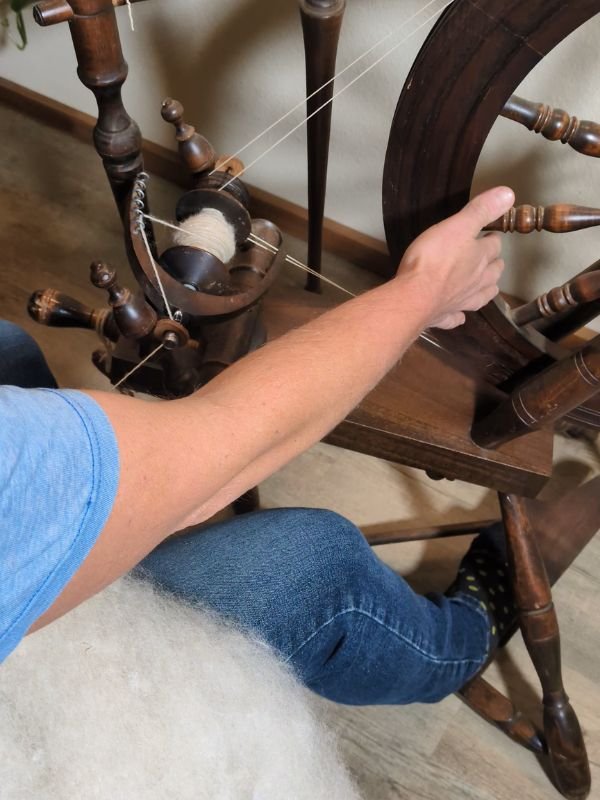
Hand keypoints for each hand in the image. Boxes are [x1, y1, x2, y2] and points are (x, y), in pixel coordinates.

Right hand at [396, 186, 514, 328]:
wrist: (413, 297)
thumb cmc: (433, 259)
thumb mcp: (457, 226)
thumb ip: (481, 211)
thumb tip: (509, 194)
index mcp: (481, 258)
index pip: (494, 246)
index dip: (491, 239)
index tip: (487, 234)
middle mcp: (477, 282)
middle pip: (493, 272)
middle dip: (493, 264)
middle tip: (487, 258)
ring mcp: (462, 302)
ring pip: (482, 296)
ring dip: (485, 290)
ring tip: (484, 285)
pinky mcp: (445, 316)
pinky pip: (456, 318)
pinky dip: (459, 316)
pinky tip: (459, 316)